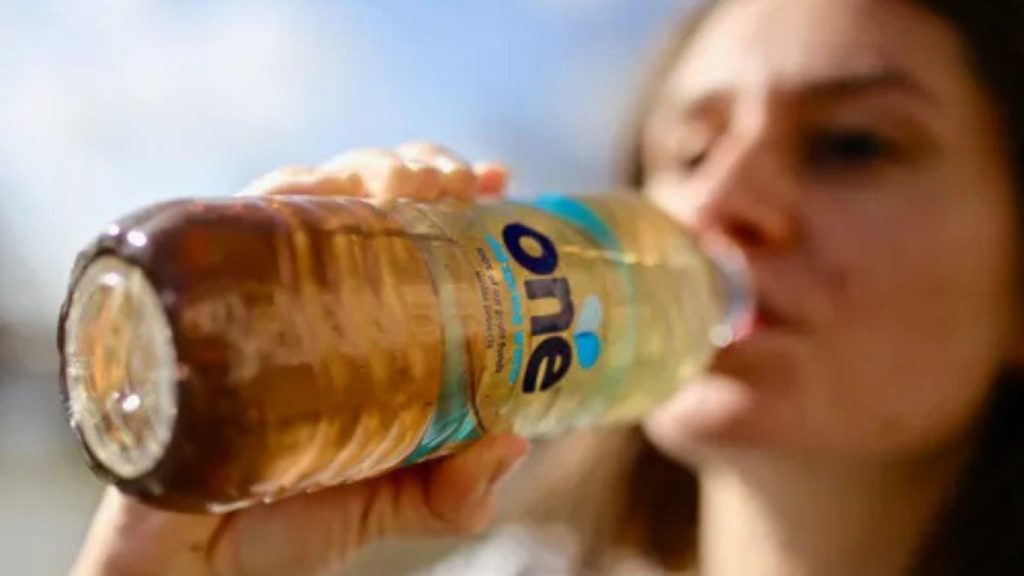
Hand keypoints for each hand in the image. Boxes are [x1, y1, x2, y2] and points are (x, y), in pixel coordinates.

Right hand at [71, 143, 528, 575]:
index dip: (452, 193)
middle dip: (417, 168)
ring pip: (304, 191)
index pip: (406, 232)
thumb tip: (512, 444)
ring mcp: (251, 286)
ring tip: (408, 183)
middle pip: (361, 193)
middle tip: (456, 184)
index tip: (498, 181)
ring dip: (364, 168)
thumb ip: (454, 491)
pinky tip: (325, 190)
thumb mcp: (393, 500)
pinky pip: (231, 221)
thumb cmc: (291, 519)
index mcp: (356, 321)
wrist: (199, 564)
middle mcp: (304, 291)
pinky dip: (282, 193)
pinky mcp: (196, 295)